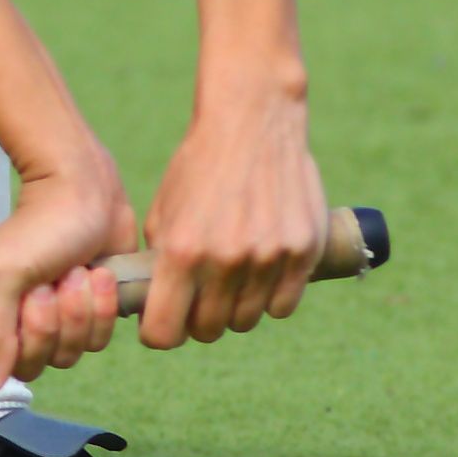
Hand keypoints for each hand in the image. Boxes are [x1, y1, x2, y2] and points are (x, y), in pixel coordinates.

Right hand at [0, 144, 138, 395]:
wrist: (90, 194)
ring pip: (62, 358)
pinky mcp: (83, 319)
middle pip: (19, 369)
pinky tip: (97, 277)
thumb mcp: (3, 273)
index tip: (1, 332)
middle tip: (44, 286)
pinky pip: (96, 344)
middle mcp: (5, 324)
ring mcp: (46, 324)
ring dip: (75, 312)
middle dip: (41, 327)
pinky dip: (101, 309)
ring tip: (73, 273)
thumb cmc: (38, 226)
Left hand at [140, 81, 326, 348]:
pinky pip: (282, 306)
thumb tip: (154, 307)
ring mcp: (269, 258)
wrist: (251, 123)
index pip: (164, 332)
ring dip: (234, 310)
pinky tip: (259, 277)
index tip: (161, 322)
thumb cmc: (197, 168)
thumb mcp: (161, 213)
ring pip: (245, 321)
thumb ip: (159, 263)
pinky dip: (270, 299)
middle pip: (207, 330)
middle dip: (196, 321)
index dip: (158, 333)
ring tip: (228, 283)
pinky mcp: (303, 252)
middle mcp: (226, 260)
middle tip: (197, 299)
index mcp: (182, 252)